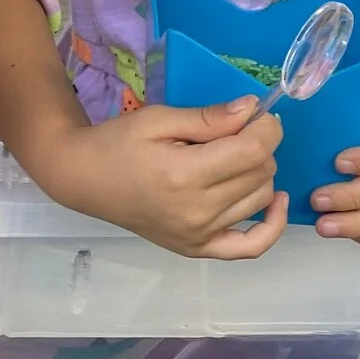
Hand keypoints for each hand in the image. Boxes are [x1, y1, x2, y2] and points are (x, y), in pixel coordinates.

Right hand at [26, 100, 287, 259]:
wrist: (84, 180)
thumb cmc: (117, 143)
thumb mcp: (158, 119)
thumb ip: (208, 118)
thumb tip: (253, 109)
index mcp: (184, 175)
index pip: (253, 151)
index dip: (267, 127)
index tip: (259, 113)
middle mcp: (197, 211)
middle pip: (261, 173)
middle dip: (259, 144)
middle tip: (235, 131)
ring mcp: (199, 235)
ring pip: (261, 199)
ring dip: (260, 173)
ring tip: (234, 158)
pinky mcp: (198, 248)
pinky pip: (252, 246)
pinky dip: (273, 226)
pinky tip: (275, 201)